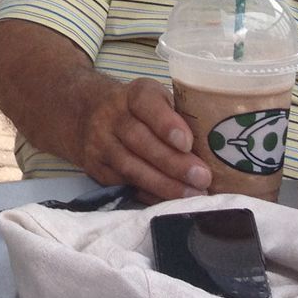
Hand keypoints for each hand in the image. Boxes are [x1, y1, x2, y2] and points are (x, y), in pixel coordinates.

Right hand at [71, 74, 210, 201]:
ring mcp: (100, 143)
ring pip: (131, 166)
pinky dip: (150, 195)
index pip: (146, 103)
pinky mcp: (95, 168)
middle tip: (202, 178)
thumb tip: (214, 146)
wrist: (83, 113)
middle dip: (172, 162)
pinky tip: (171, 202)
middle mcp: (111, 116)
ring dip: (164, 184)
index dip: (165, 123)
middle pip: (139, 139)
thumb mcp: (154, 99)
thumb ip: (177, 116)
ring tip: (192, 195)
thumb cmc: (136, 110)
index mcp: (132, 94)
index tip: (186, 142)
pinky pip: (125, 184)